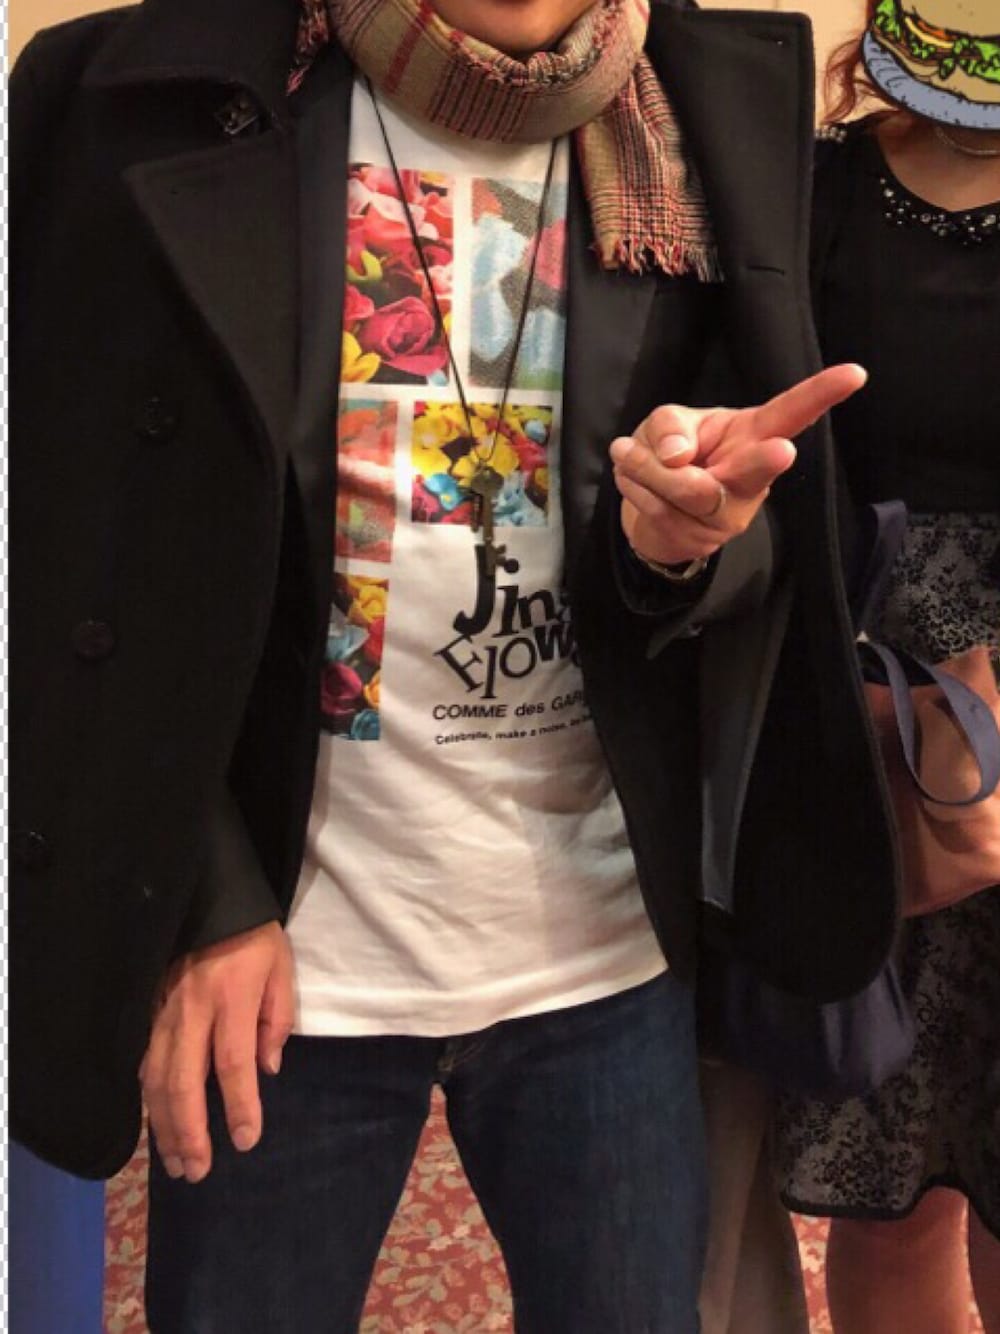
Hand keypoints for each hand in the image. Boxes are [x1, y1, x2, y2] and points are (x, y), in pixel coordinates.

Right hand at [142, 921, 293, 1183]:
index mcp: (232, 997)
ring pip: (155, 1078)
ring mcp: (165, 1011)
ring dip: (164, 1125)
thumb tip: (266, 1070)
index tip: (246, 1140)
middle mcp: (192, 1010)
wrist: (211, 899)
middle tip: (198, 1171)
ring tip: (175, 1162)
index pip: (233, 1063)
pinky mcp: (150, 1011)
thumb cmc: (255, 937)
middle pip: (183, 1082)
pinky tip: (154, 1121)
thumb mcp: (281, 970)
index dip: (240, 1105)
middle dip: (190, 1132)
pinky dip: (147, 1097)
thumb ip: (276, 1020)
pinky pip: (144, 1062)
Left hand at [609, 364, 866, 566]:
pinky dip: (634, 486)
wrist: (652, 508)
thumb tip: (676, 456)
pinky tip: (631, 476)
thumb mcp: (669, 423)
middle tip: (783, 451)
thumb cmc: (675, 450)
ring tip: (626, 451)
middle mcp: (751, 479)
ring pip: (688, 490)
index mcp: (755, 435)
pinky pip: (658, 509)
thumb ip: (669, 427)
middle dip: (765, 461)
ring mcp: (729, 516)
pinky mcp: (700, 541)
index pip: (792, 413)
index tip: (854, 373)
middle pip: (757, 471)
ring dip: (646, 468)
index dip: (822, 394)